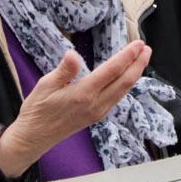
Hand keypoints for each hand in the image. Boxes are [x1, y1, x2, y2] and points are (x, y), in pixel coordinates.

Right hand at [0, 43, 149, 175]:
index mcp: (84, 94)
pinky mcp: (98, 115)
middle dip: (139, 64)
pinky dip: (126, 84)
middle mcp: (96, 104)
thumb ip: (63, 70)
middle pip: (125, 81)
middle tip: (146, 48)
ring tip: (141, 59)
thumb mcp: (45, 85)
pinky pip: (117, 97)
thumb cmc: (37, 110)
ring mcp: (99, 111)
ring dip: (135, 74)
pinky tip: (127, 76)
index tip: (138, 44)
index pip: (112, 70)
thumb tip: (72, 54)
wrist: (34, 138)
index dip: (127, 56)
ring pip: (123, 90)